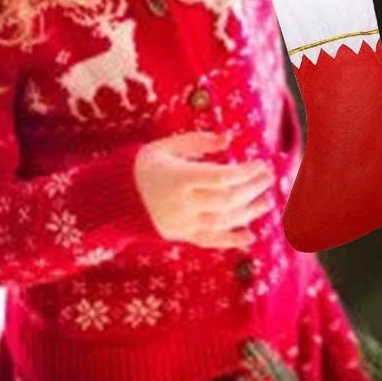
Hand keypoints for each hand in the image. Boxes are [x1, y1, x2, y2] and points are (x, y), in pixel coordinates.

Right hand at [134, 131, 274, 249]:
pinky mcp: (180, 236)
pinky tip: (250, 236)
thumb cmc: (143, 166)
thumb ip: (198, 142)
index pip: (221, 178)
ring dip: (250, 212)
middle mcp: (182, 204)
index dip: (246, 172)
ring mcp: (182, 223)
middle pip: (227, 200)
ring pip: (223, 222)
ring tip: (267, 200)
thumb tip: (228, 138)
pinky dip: (231, 240)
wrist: (112, 199)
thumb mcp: (166, 146)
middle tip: (269, 177)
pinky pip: (209, 241)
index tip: (262, 164)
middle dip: (253, 189)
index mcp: (179, 178)